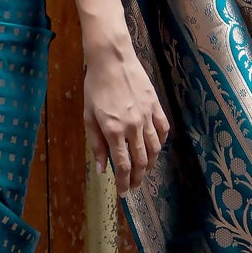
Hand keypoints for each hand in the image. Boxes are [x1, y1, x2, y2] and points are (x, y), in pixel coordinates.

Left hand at [83, 33, 170, 193]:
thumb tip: (102, 168)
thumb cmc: (95, 86)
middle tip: (134, 187)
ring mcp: (147, 116)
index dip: (123, 183)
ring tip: (144, 171)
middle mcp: (133, 127)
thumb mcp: (88, 116)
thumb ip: (96, 144)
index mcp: (114, 130)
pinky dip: (161, 143)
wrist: (112, 59)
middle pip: (140, 161)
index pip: (123, 165)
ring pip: (154, 149)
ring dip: (150, 164)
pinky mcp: (156, 106)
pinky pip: (163, 130)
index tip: (123, 194)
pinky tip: (155, 148)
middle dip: (137, 178)